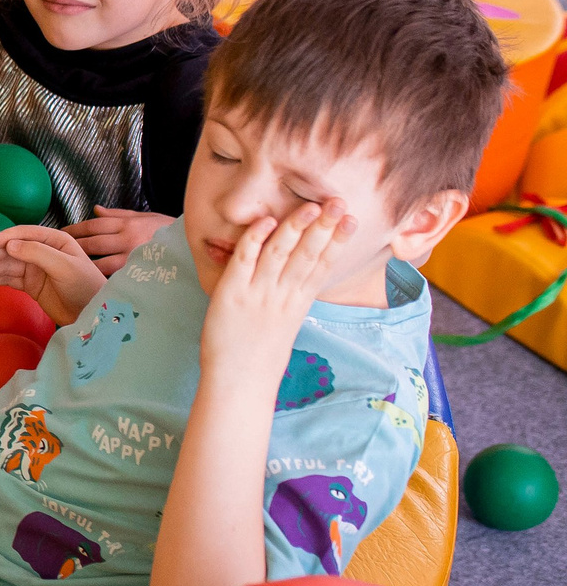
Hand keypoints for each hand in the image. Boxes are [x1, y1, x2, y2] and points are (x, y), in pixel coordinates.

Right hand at [0, 224, 105, 325]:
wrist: (94, 315)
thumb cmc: (86, 286)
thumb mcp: (64, 267)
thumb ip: (38, 253)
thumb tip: (9, 245)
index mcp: (54, 240)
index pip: (23, 234)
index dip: (2, 238)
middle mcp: (42, 251)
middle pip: (10, 250)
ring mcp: (35, 269)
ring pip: (6, 265)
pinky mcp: (31, 285)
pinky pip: (8, 279)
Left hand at [65, 209, 174, 275]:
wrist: (191, 246)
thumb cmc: (166, 230)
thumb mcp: (143, 217)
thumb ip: (118, 214)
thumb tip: (96, 209)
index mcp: (127, 224)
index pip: (94, 225)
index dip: (75, 229)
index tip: (61, 232)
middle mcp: (128, 240)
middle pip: (93, 243)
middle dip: (73, 246)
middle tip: (54, 249)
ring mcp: (133, 258)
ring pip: (101, 262)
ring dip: (83, 265)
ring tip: (66, 267)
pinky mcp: (139, 274)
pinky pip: (115, 277)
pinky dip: (101, 279)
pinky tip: (88, 282)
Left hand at [201, 200, 351, 392]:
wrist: (239, 383)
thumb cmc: (259, 356)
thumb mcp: (285, 324)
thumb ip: (291, 299)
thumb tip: (299, 278)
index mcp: (298, 303)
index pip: (322, 265)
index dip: (337, 242)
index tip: (352, 220)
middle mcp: (282, 296)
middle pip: (308, 255)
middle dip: (325, 227)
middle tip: (340, 203)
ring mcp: (258, 294)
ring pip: (281, 253)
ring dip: (296, 227)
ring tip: (312, 206)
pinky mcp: (232, 294)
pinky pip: (245, 260)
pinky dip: (255, 239)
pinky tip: (266, 222)